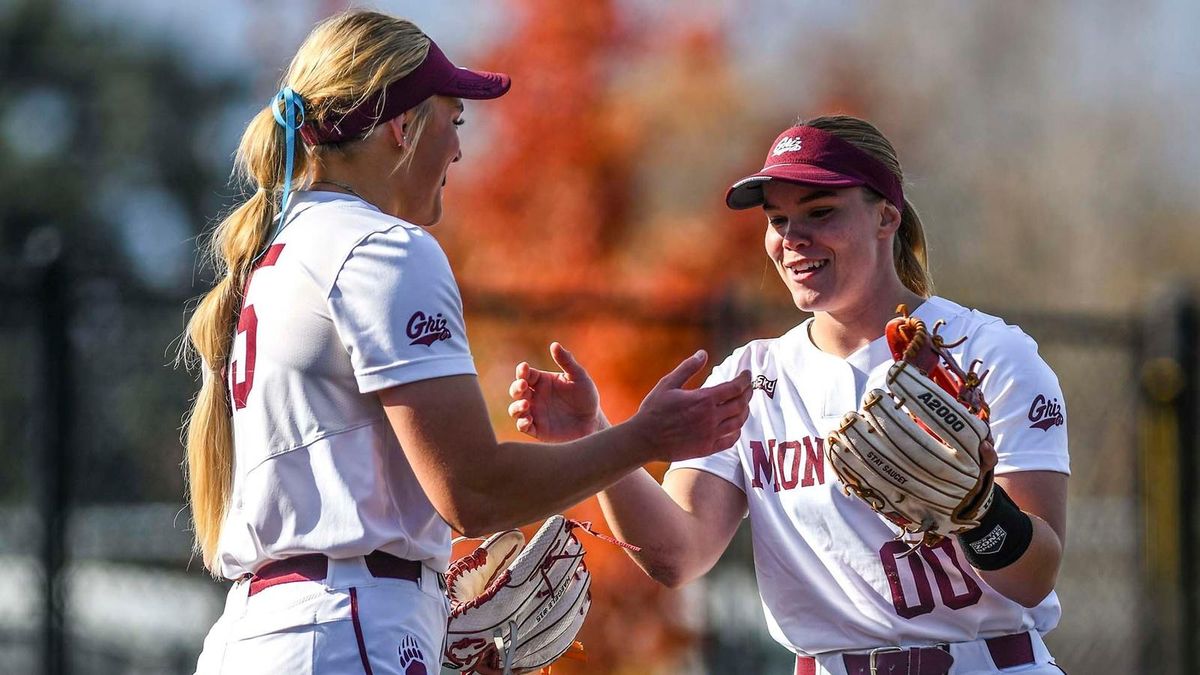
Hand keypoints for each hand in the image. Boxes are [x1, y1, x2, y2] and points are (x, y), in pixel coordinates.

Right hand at [508, 342, 603, 441]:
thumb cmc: (586, 397)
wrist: (594, 422)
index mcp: (542, 381)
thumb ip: (566, 361)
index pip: (526, 374)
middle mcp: (535, 397)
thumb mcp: (579, 377)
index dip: (522, 371)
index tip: (524, 368)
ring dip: (516, 406)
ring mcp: (535, 413)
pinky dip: (522, 423)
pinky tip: (528, 420)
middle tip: (523, 385)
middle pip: (517, 390)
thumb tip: (554, 344)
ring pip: (515, 409)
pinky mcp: (538, 430)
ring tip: (525, 404)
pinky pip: (524, 427)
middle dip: (516, 387)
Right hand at [631, 350, 752, 462]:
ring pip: (739, 422)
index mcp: (703, 399)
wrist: (644, 439)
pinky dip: (737, 431)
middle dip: (748, 393)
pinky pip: (730, 440)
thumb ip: (688, 368)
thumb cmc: (654, 410)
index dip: (745, 379)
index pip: (735, 387)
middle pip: (741, 403)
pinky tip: (735, 426)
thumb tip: (703, 353)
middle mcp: (711, 417)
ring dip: (745, 411)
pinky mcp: (707, 448)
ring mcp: (710, 434)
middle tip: (749, 387)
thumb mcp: (668, 383)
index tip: (747, 374)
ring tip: (744, 404)